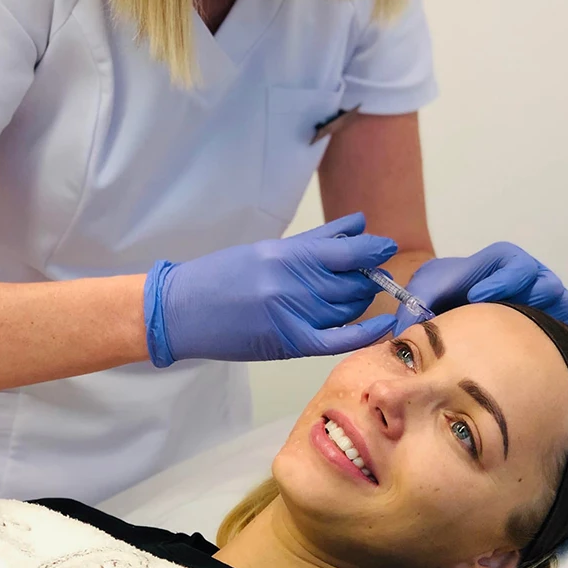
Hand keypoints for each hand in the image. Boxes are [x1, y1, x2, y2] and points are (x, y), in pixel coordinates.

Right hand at [144, 213, 397, 365]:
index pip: (345, 251)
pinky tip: (382, 324)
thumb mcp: (267, 249)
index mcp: (284, 255)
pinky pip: (336, 339)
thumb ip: (315, 239)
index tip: (386, 246)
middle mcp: (290, 284)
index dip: (372, 249)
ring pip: (346, 308)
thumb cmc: (221, 275)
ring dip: (361, 300)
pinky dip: (363, 333)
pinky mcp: (287, 343)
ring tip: (362, 293)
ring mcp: (290, 315)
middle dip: (368, 278)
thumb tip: (358, 223)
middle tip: (374, 275)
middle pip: (350, 283)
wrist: (180, 312)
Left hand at [393, 242, 567, 333]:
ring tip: (517, 337)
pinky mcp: (554, 323)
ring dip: (543, 318)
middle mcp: (530, 277)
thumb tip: (402, 334)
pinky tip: (532, 352)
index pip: (513, 263)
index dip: (502, 279)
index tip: (476, 296)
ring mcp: (545, 299)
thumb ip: (414, 305)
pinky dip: (556, 335)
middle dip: (526, 300)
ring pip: (561, 303)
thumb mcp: (424, 292)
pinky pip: (567, 326)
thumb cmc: (444, 294)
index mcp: (502, 262)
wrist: (458, 309)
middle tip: (501, 317)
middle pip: (545, 283)